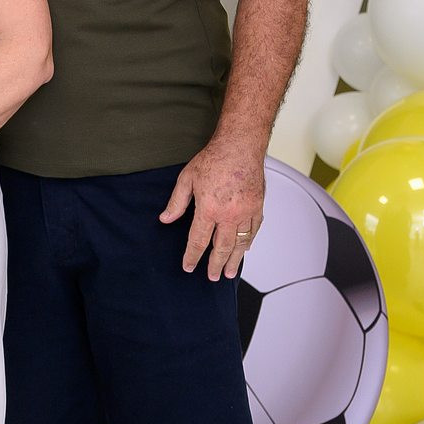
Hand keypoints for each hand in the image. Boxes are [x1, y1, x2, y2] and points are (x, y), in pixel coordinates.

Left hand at [159, 133, 265, 280]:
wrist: (240, 146)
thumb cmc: (214, 159)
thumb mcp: (186, 179)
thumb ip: (176, 202)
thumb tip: (166, 219)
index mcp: (209, 209)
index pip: (198, 240)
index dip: (192, 255)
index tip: (188, 266)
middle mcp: (229, 214)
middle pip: (222, 247)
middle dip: (215, 264)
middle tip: (213, 277)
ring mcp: (246, 212)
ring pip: (240, 243)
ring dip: (234, 259)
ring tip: (229, 272)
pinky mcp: (258, 207)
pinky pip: (253, 230)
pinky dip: (248, 242)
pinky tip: (244, 249)